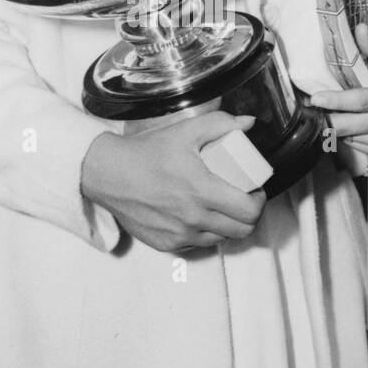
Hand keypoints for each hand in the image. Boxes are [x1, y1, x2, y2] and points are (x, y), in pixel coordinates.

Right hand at [80, 113, 266, 253]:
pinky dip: (204, 232)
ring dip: (228, 225)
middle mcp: (192, 219)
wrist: (108, 174)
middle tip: (243, 199)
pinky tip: (199, 215)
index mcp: (201, 191)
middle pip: (241, 230)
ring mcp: (179, 235)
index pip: (249, 211)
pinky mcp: (166, 244)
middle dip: (249, 215)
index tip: (255, 191)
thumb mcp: (185, 131)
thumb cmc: (145, 153)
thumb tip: (248, 123)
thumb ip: (220, 123)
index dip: (259, 202)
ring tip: (223, 207)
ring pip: (221, 239)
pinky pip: (197, 244)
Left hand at [309, 24, 367, 157]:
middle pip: (348, 126)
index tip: (315, 98)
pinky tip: (347, 123)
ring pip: (348, 138)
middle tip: (310, 109)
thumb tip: (359, 28)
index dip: (334, 101)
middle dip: (325, 119)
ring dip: (335, 127)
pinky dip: (347, 136)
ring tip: (326, 113)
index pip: (358, 102)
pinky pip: (357, 146)